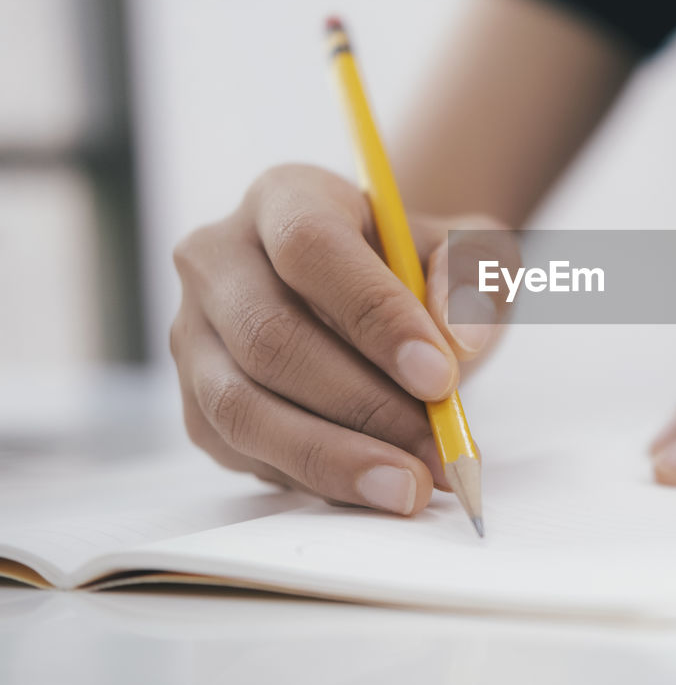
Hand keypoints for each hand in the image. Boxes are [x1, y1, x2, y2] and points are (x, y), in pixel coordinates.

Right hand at [170, 164, 515, 513]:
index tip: (442, 376)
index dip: (374, 315)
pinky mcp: (196, 404)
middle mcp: (218, 259)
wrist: (383, 303)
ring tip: (411, 484)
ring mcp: (194, 335)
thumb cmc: (423, 271)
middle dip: (364, 404)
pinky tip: (374, 487)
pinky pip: (243, 452)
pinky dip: (314, 479)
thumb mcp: (470, 255)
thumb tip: (458, 342)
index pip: (312, 248)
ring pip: (242, 407)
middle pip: (269, 337)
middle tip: (438, 447)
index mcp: (285, 197)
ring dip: (335, 457)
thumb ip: (473, 280)